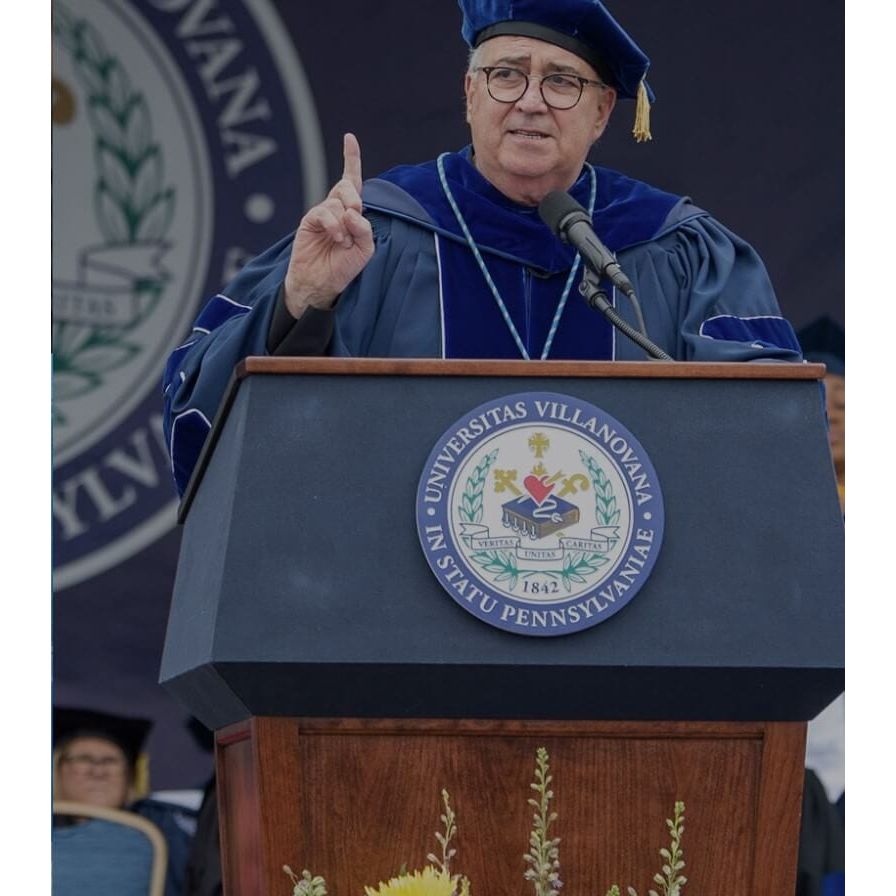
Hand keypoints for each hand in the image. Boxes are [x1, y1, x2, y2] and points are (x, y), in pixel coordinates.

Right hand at [283, 133, 374, 316]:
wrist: (321, 283)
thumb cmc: (344, 267)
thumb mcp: (365, 249)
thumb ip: (364, 228)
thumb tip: (352, 211)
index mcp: (352, 213)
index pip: (352, 181)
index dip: (351, 158)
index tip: (349, 137)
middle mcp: (337, 209)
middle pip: (347, 187)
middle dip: (354, 200)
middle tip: (355, 218)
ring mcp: (323, 214)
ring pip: (337, 202)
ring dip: (344, 223)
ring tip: (342, 243)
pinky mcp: (310, 221)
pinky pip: (324, 212)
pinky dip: (334, 224)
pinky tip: (337, 238)